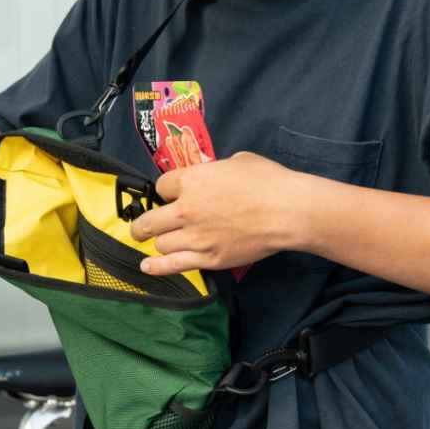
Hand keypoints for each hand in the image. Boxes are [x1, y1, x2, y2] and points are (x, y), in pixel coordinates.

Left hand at [128, 151, 302, 274]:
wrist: (287, 211)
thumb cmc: (268, 181)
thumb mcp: (237, 161)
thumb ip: (216, 170)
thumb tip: (213, 176)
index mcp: (192, 180)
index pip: (161, 186)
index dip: (166, 190)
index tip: (170, 194)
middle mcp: (186, 209)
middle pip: (150, 220)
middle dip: (143, 224)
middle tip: (142, 227)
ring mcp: (196, 236)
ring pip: (160, 243)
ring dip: (159, 242)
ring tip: (160, 242)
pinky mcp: (208, 258)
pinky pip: (173, 265)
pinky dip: (157, 266)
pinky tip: (147, 266)